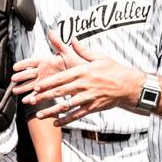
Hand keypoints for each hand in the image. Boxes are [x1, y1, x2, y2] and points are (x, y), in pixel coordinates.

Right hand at [12, 30, 93, 94]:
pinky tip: (27, 101)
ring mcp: (45, 81)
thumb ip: (58, 43)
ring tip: (15, 91)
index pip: (32, 62)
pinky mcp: (48, 90)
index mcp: (46, 61)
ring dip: (23, 89)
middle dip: (20, 77)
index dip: (23, 64)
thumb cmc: (77, 63)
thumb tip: (51, 32)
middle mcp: (43, 71)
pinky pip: (38, 94)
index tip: (15, 67)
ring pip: (31, 85)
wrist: (84, 76)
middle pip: (28, 74)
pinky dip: (33, 97)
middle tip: (13, 80)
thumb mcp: (68, 52)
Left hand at [22, 37, 140, 126]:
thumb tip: (72, 39)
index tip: (36, 86)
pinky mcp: (93, 107)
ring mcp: (88, 97)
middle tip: (31, 100)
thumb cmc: (114, 69)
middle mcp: (84, 85)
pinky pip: (77, 115)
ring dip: (52, 110)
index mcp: (83, 71)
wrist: (129, 85)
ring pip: (67, 105)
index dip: (47, 83)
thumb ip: (83, 50)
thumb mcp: (99, 57)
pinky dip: (66, 119)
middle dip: (44, 97)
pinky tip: (56, 122)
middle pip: (60, 92)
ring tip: (39, 115)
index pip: (61, 78)